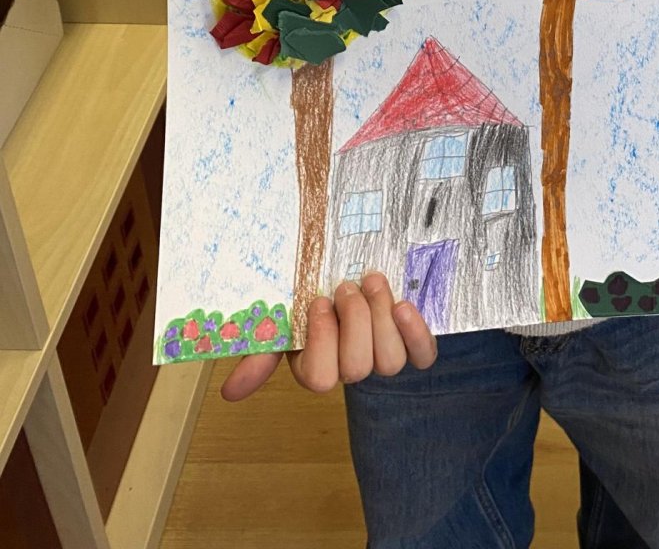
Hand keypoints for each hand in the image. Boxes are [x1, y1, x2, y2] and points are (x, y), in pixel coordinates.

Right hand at [220, 273, 436, 400]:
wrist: (348, 272)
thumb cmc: (308, 296)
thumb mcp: (279, 317)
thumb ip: (259, 350)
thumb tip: (229, 393)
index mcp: (313, 365)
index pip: (319, 378)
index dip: (322, 341)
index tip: (318, 301)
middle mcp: (349, 368)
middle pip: (357, 368)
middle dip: (353, 321)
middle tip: (346, 287)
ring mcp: (382, 356)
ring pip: (389, 362)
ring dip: (381, 317)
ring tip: (372, 282)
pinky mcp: (412, 344)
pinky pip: (422, 356)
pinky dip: (416, 333)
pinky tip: (404, 306)